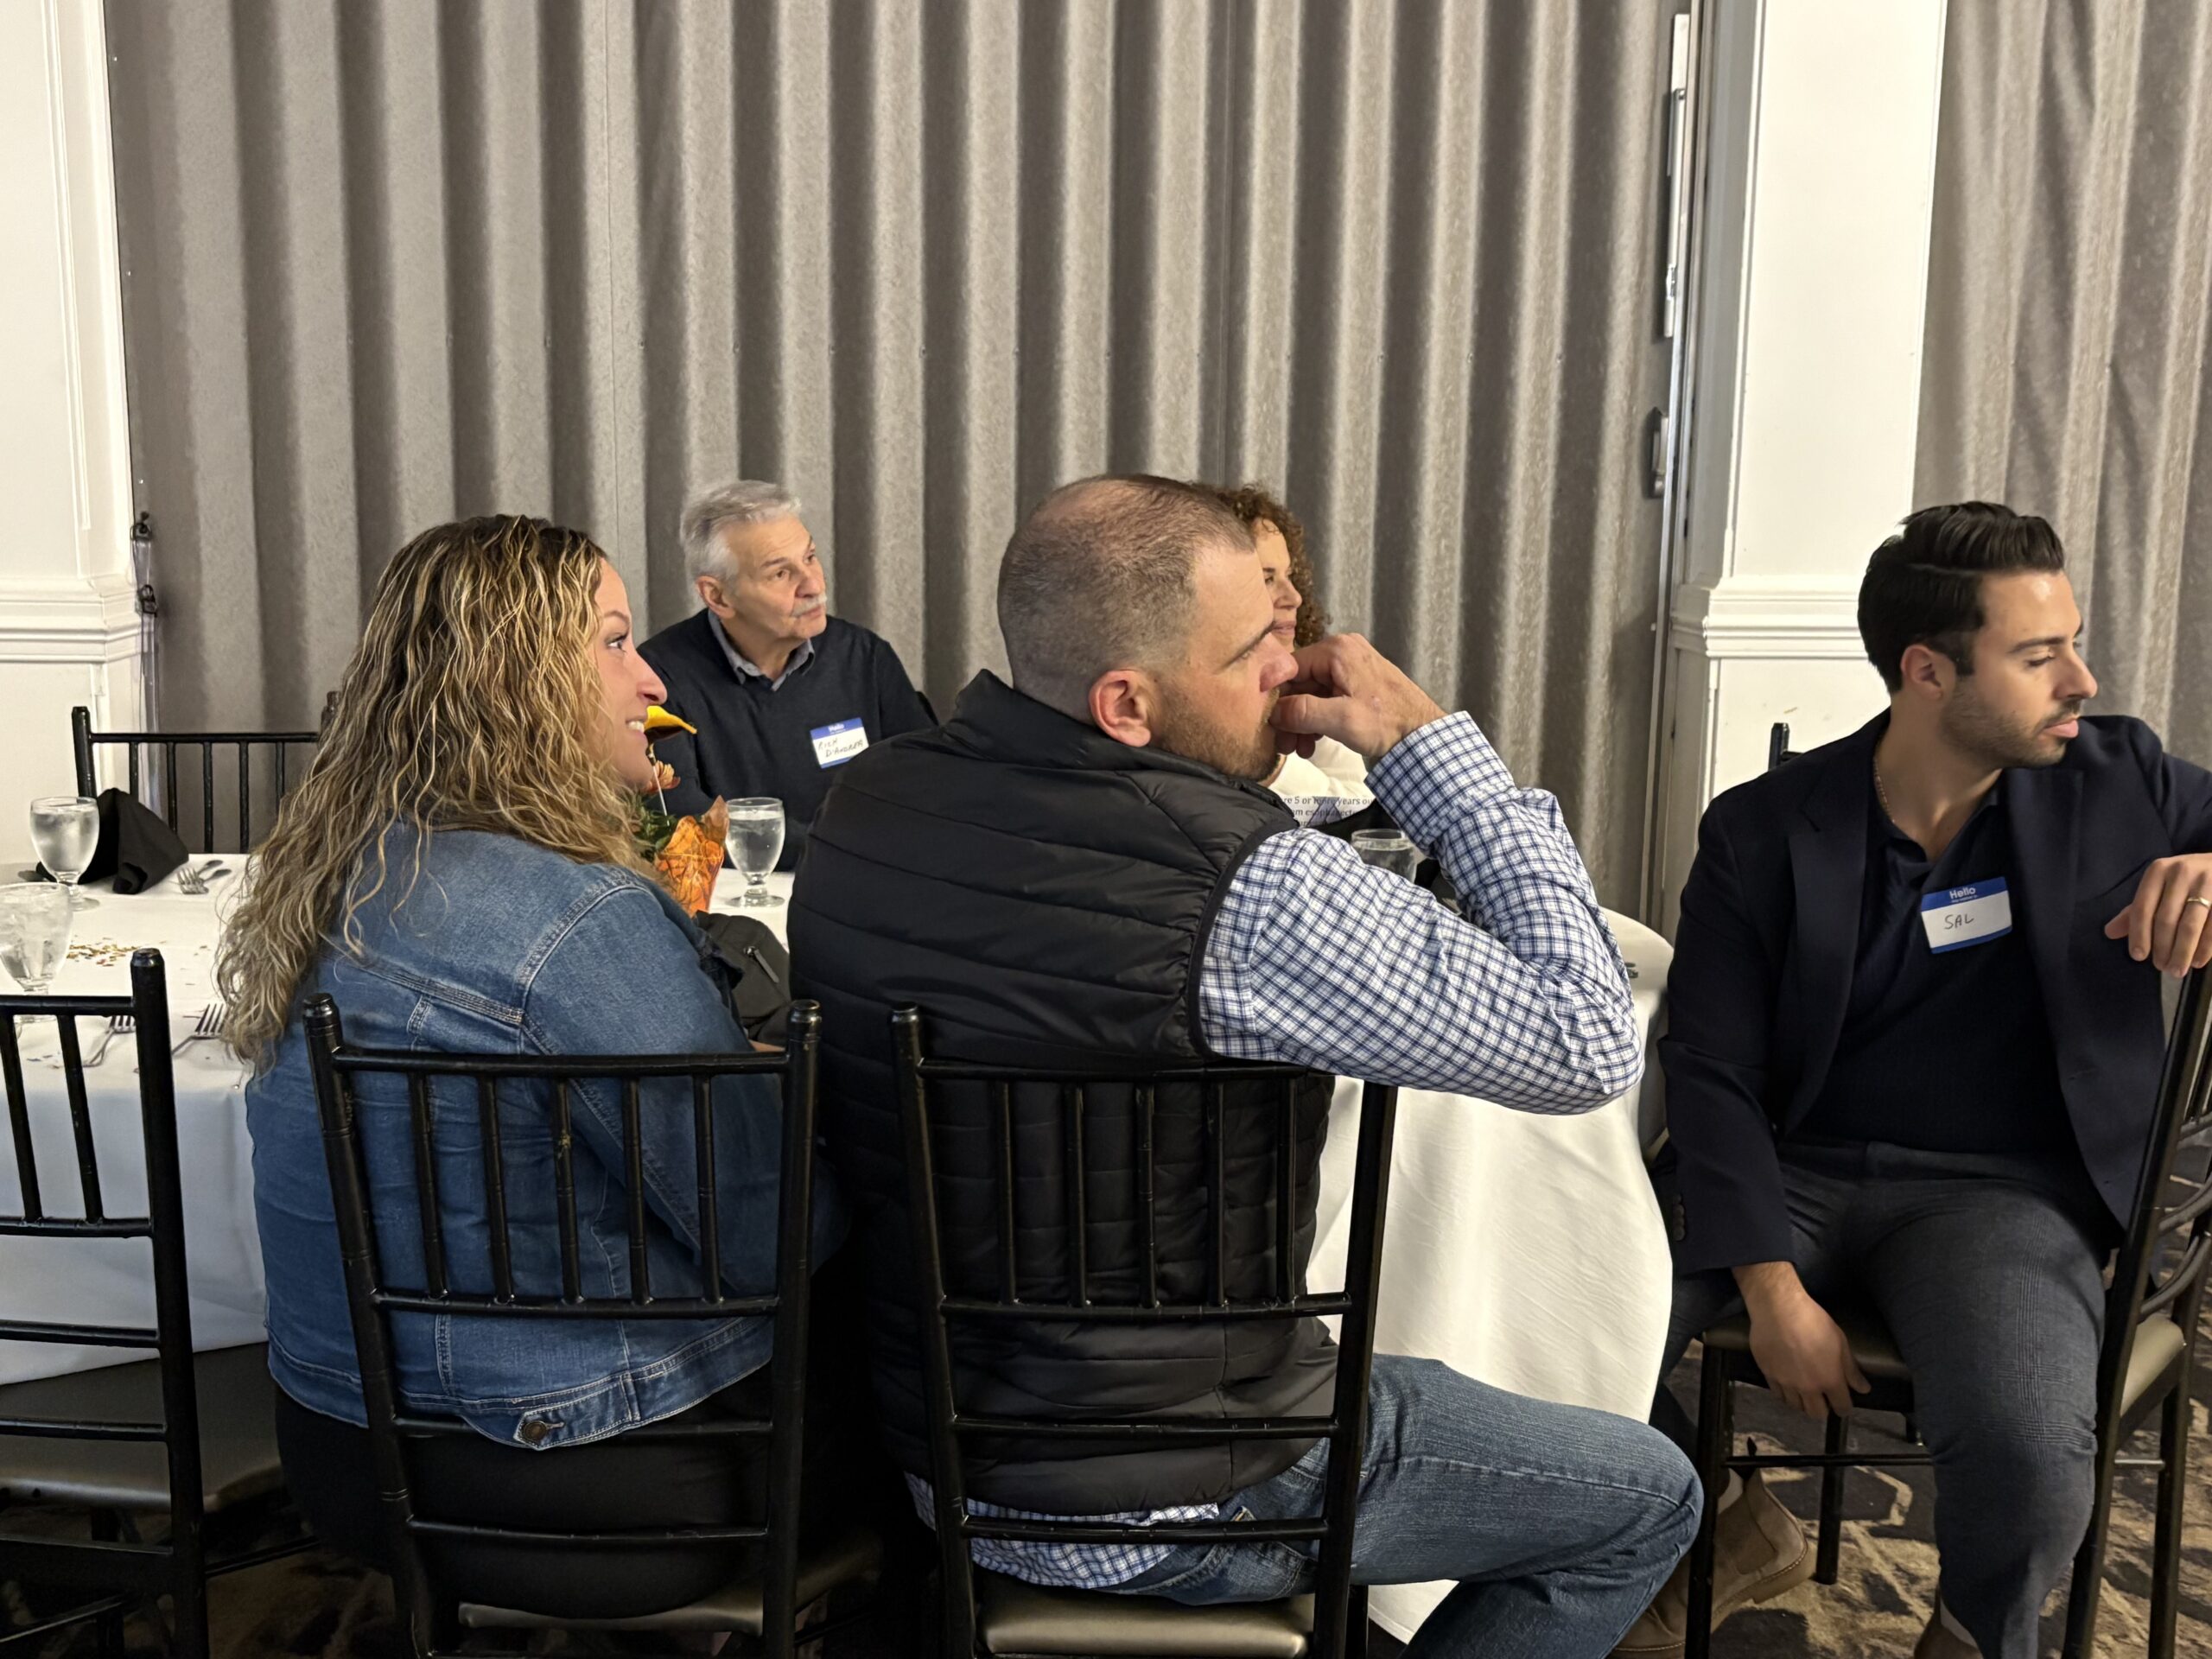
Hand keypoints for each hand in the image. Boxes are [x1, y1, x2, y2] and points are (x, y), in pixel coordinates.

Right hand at [1269, 634, 1446, 762]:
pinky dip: (1316, 720)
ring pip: (1310, 693)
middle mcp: (1342, 651)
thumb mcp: (1341, 719)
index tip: (1269, 725)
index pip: (1288, 669)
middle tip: (1285, 744)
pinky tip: (1313, 742)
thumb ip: (1302, 712)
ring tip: (1300, 748)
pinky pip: (1325, 698)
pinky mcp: (1356, 684)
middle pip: (1299, 683)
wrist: (1423, 737)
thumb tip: (1273, 713)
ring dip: (1301, 722)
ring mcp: (1350, 667)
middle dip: (1290, 716)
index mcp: (1337, 650)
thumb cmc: (1390, 724)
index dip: (1276, 698)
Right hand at [1734, 1262, 1868, 1421]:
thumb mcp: (1840, 1342)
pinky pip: (1777, 1394)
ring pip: (1795, 1406)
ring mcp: (1786, 1383)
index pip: (1842, 1408)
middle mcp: (1808, 1387)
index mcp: (1829, 1380)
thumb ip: (1850, 1369)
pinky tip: (1787, 1382)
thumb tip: (1863, 1388)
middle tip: (1822, 1397)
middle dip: (1823, 1409)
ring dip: (1802, 1402)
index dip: (1844, 1408)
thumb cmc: (1814, 1321)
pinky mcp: (1768, 1374)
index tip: (1842, 1403)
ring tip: (1803, 1390)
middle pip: (1816, 1414)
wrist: (1778, 1308)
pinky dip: (1785, 1393)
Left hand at [2103, 853, 2211, 976]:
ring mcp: (2207, 883)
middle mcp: (2181, 873)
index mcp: (2158, 871)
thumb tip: (2110, 932)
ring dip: (2182, 952)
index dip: (2138, 934)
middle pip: (2166, 919)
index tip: (2138, 956)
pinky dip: (2204, 948)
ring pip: (2190, 926)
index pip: (2142, 907)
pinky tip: (2197, 962)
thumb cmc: (2185, 880)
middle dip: (2162, 948)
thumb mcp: (2159, 887)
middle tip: (2161, 967)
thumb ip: (2136, 910)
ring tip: (2177, 970)